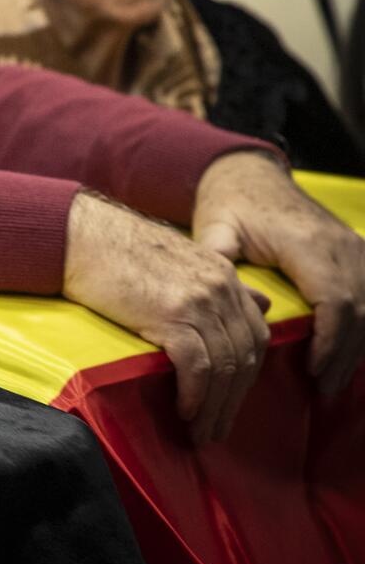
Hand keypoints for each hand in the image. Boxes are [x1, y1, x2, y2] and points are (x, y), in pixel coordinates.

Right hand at [62, 190, 269, 443]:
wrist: (80, 235)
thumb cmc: (117, 249)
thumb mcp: (180, 260)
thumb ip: (221, 283)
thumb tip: (261, 304)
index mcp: (225, 275)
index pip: (254, 335)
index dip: (246, 376)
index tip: (228, 402)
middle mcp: (220, 288)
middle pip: (244, 356)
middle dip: (233, 400)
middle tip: (217, 429)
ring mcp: (199, 300)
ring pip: (224, 366)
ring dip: (214, 407)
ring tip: (199, 431)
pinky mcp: (172, 314)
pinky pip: (197, 366)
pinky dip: (195, 395)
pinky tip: (184, 410)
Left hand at [192, 149, 364, 397]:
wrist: (250, 174)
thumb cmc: (229, 203)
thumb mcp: (214, 227)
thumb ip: (216, 259)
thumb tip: (227, 300)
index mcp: (306, 242)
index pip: (335, 301)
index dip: (329, 342)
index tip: (312, 371)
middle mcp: (339, 244)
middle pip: (360, 310)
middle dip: (344, 354)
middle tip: (322, 389)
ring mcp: (353, 245)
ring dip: (357, 345)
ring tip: (332, 379)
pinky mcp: (356, 249)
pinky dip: (363, 325)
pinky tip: (349, 351)